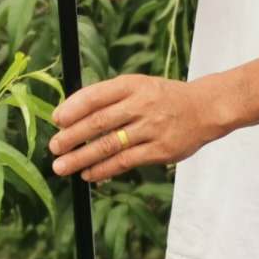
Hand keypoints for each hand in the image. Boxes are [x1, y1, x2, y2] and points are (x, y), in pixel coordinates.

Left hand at [48, 74, 226, 182]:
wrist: (205, 108)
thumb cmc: (164, 98)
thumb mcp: (140, 86)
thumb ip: (109, 97)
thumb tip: (70, 114)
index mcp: (134, 85)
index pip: (97, 95)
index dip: (74, 108)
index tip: (56, 119)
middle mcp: (142, 104)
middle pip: (100, 122)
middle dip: (72, 136)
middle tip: (53, 147)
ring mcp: (152, 128)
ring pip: (109, 145)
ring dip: (82, 157)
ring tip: (62, 166)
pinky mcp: (160, 150)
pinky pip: (125, 161)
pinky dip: (103, 169)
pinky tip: (88, 174)